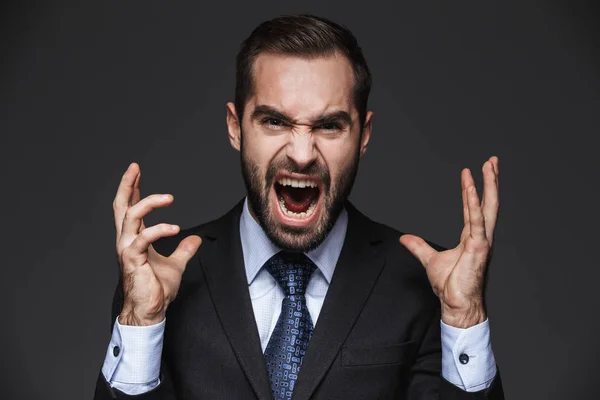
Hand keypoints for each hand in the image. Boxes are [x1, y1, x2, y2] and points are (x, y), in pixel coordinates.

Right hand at [113, 163, 201, 325]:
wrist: (150, 311)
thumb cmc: (156, 290)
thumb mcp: (176, 265)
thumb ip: (183, 251)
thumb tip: (195, 239)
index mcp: (134, 239)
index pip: (130, 208)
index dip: (133, 189)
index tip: (137, 171)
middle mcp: (126, 240)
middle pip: (121, 206)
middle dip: (127, 185)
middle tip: (135, 168)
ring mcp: (127, 249)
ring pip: (130, 216)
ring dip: (149, 203)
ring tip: (169, 197)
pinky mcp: (131, 259)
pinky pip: (142, 238)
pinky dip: (159, 230)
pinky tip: (175, 228)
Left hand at [399, 157, 498, 327]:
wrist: (457, 305)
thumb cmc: (450, 286)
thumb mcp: (430, 260)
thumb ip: (419, 247)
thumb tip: (405, 239)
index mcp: (473, 237)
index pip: (475, 208)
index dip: (476, 190)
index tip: (474, 172)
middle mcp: (481, 236)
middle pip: (488, 203)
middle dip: (492, 181)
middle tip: (493, 160)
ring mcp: (482, 242)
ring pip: (486, 208)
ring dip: (488, 186)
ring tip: (488, 167)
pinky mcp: (479, 249)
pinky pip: (475, 222)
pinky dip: (473, 205)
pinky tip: (472, 190)